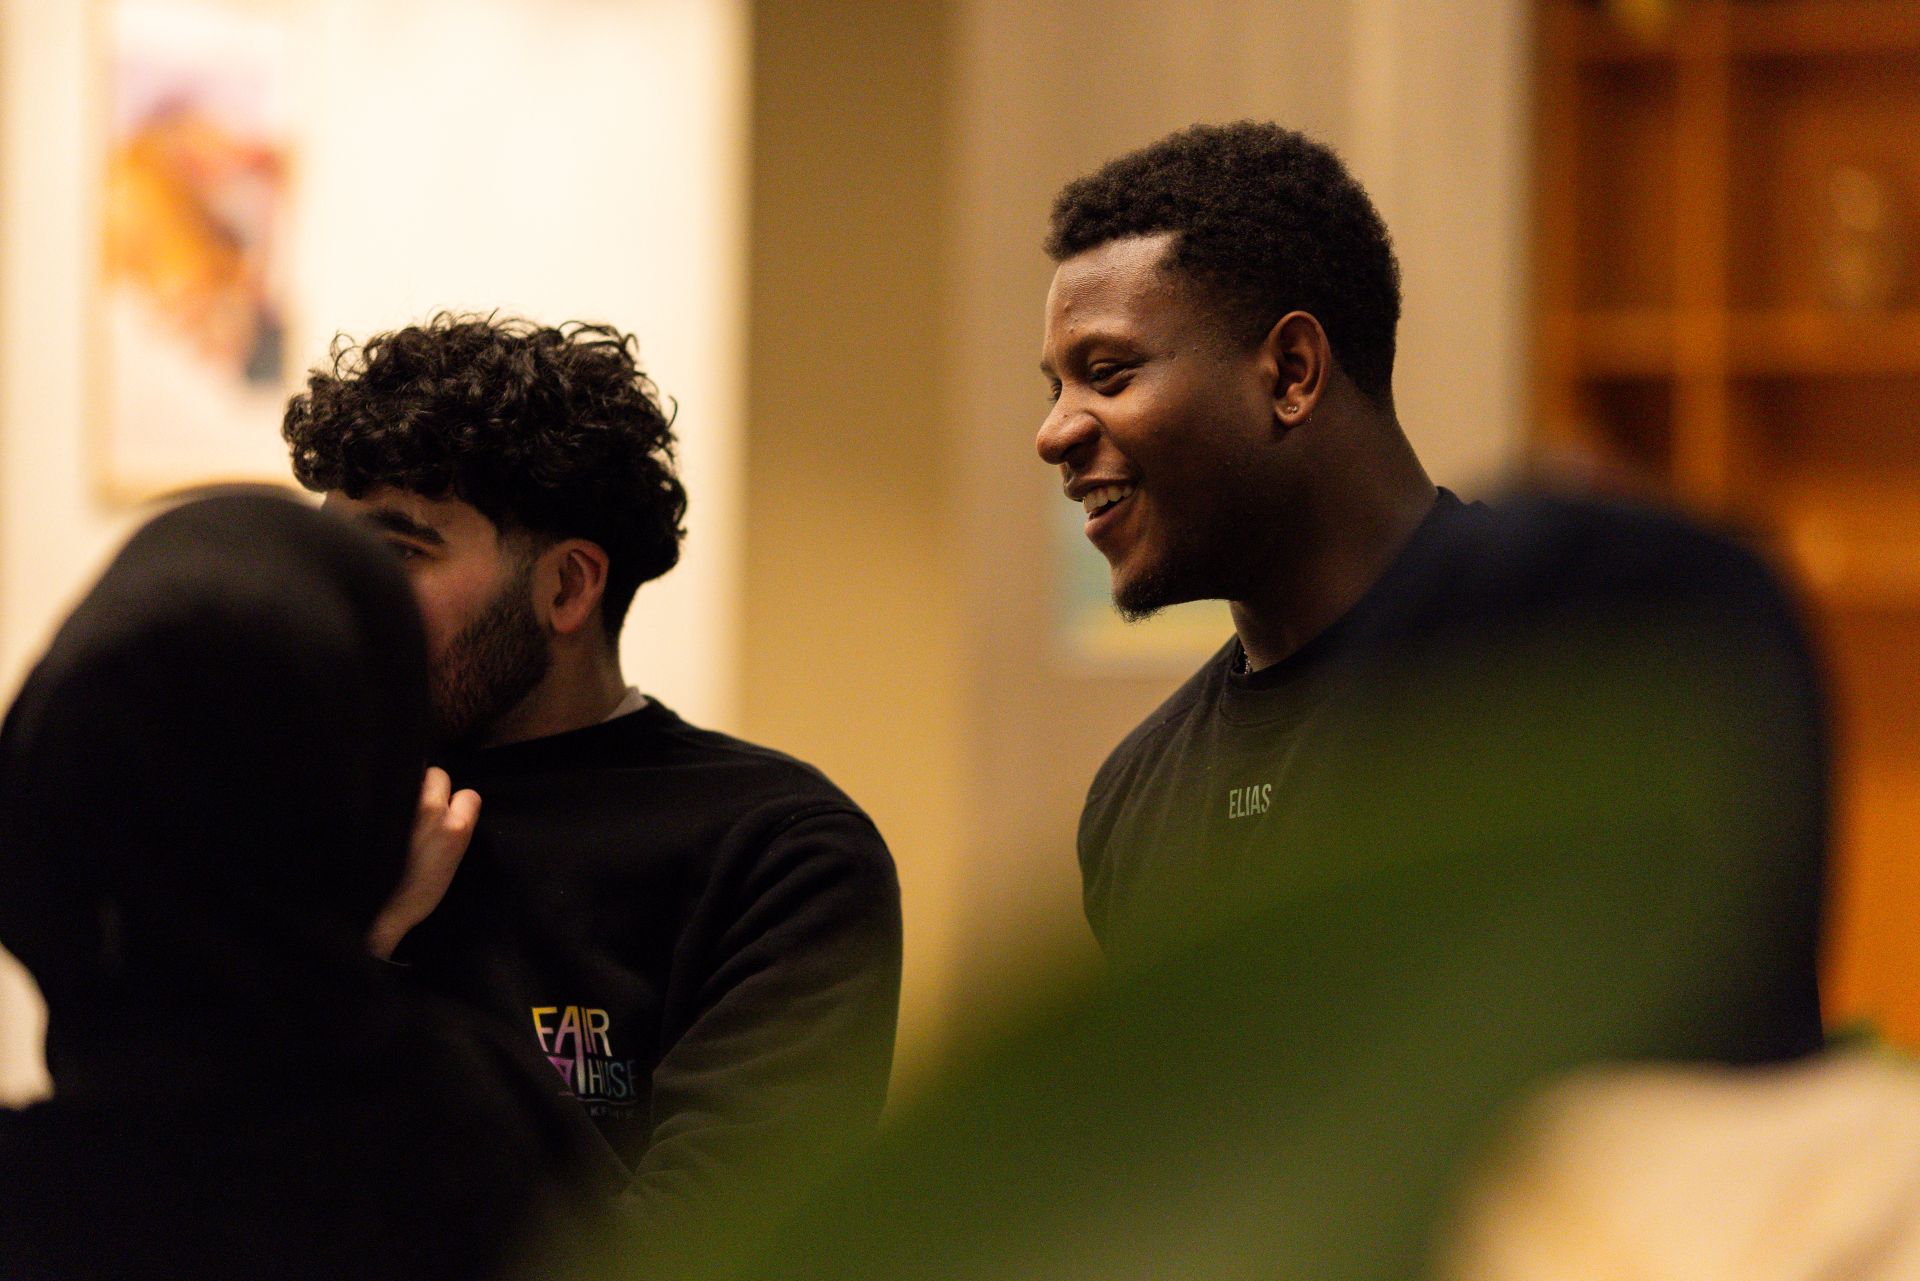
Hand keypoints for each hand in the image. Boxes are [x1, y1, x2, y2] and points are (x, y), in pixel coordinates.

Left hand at [367, 767, 481, 960]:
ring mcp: (401, 806)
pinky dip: (381, 795)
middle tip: (416, 807)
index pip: (469, 795)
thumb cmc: (416, 896)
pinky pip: (382, 789)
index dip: (458, 804)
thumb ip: (453, 831)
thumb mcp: (451, 865)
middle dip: (430, 787)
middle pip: (437, 774)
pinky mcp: (373, 808)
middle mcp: (430, 809)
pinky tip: (375, 810)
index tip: (447, 814)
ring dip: (404, 788)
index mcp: (456, 828)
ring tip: (393, 808)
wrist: (375, 910)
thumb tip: (449, 811)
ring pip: (408, 776)